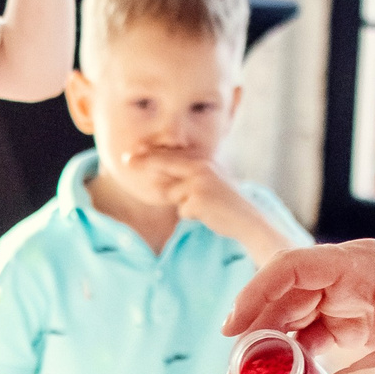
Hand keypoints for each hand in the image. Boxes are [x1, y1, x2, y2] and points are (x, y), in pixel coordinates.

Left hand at [140, 153, 255, 237]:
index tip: (129, 155)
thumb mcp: (207, 185)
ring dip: (183, 204)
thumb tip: (157, 181)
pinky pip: (182, 210)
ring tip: (204, 206)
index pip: (171, 155)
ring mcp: (200, 182)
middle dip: (144, 164)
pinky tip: (208, 214)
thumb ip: (186, 180)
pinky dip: (191, 215)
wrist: (248, 219)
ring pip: (172, 193)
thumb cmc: (226, 204)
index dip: (148, 155)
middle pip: (165, 164)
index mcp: (203, 161)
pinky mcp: (199, 198)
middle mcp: (201, 167)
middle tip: (126, 160)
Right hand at [220, 239, 374, 373]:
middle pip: (286, 295)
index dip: (256, 297)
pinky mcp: (359, 317)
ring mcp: (353, 295)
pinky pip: (316, 333)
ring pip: (296, 316)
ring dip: (274, 349)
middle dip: (257, 333)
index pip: (291, 269)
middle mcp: (351, 274)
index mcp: (361, 267)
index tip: (233, 331)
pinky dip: (299, 358)